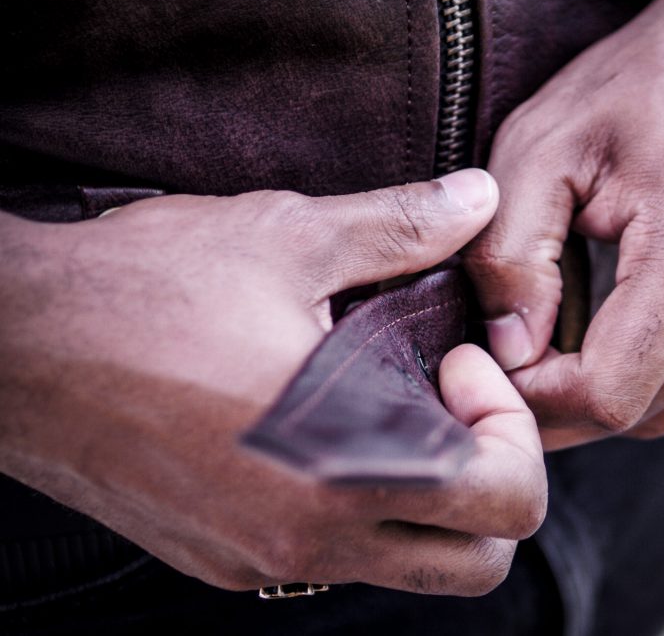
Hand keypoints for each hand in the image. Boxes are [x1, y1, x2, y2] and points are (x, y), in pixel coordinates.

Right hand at [0, 170, 546, 595]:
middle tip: (449, 397)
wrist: (11, 348)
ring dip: (432, 499)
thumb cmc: (143, 290)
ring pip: (408, 567)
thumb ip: (404, 226)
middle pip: (477, 561)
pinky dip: (361, 509)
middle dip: (493, 479)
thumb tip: (479, 198)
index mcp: (348, 466)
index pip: (509, 503)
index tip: (459, 360)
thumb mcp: (289, 238)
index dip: (511, 424)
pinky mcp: (221, 560)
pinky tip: (325, 432)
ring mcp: (263, 562)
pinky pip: (331, 560)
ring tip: (392, 408)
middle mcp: (310, 540)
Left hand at [465, 0, 663, 448]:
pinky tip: (625, 322)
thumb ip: (510, 253)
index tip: (495, 363)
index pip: (611, 394)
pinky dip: (657, 373)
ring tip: (566, 332)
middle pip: (643, 412)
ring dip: (611, 389)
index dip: (539, 398)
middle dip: (566, 398)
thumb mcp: (543, 142)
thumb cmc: (641, 84)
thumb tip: (510, 353)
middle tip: (518, 350)